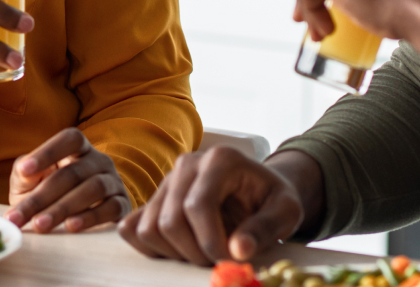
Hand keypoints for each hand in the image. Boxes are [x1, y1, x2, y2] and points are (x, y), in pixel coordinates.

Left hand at [6, 128, 129, 232]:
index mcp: (79, 148)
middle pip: (73, 173)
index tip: (24, 170)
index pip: (69, 139)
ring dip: (63, 208)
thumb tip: (24, 171)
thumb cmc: (49, 195)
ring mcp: (114, 182)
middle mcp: (99, 161)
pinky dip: (90, 218)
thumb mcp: (31, 183)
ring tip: (40, 224)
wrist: (78, 218)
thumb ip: (24, 174)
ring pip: (93, 189)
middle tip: (19, 216)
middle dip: (43, 196)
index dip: (47, 152)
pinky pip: (111, 208)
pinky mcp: (122, 205)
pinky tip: (70, 226)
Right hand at [118, 148, 315, 265]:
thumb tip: (239, 251)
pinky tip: (180, 249)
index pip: (197, 206)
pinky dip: (151, 248)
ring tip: (202, 253)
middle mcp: (187, 164)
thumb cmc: (272, 200)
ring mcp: (167, 181)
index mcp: (220, 159)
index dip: (210, 241)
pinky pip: (132, 229)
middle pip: (169, 221)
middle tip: (217, 260)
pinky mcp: (154, 199)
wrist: (259, 192)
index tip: (228, 259)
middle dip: (193, 252)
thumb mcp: (286, 211)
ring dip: (173, 253)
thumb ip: (266, 228)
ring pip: (148, 228)